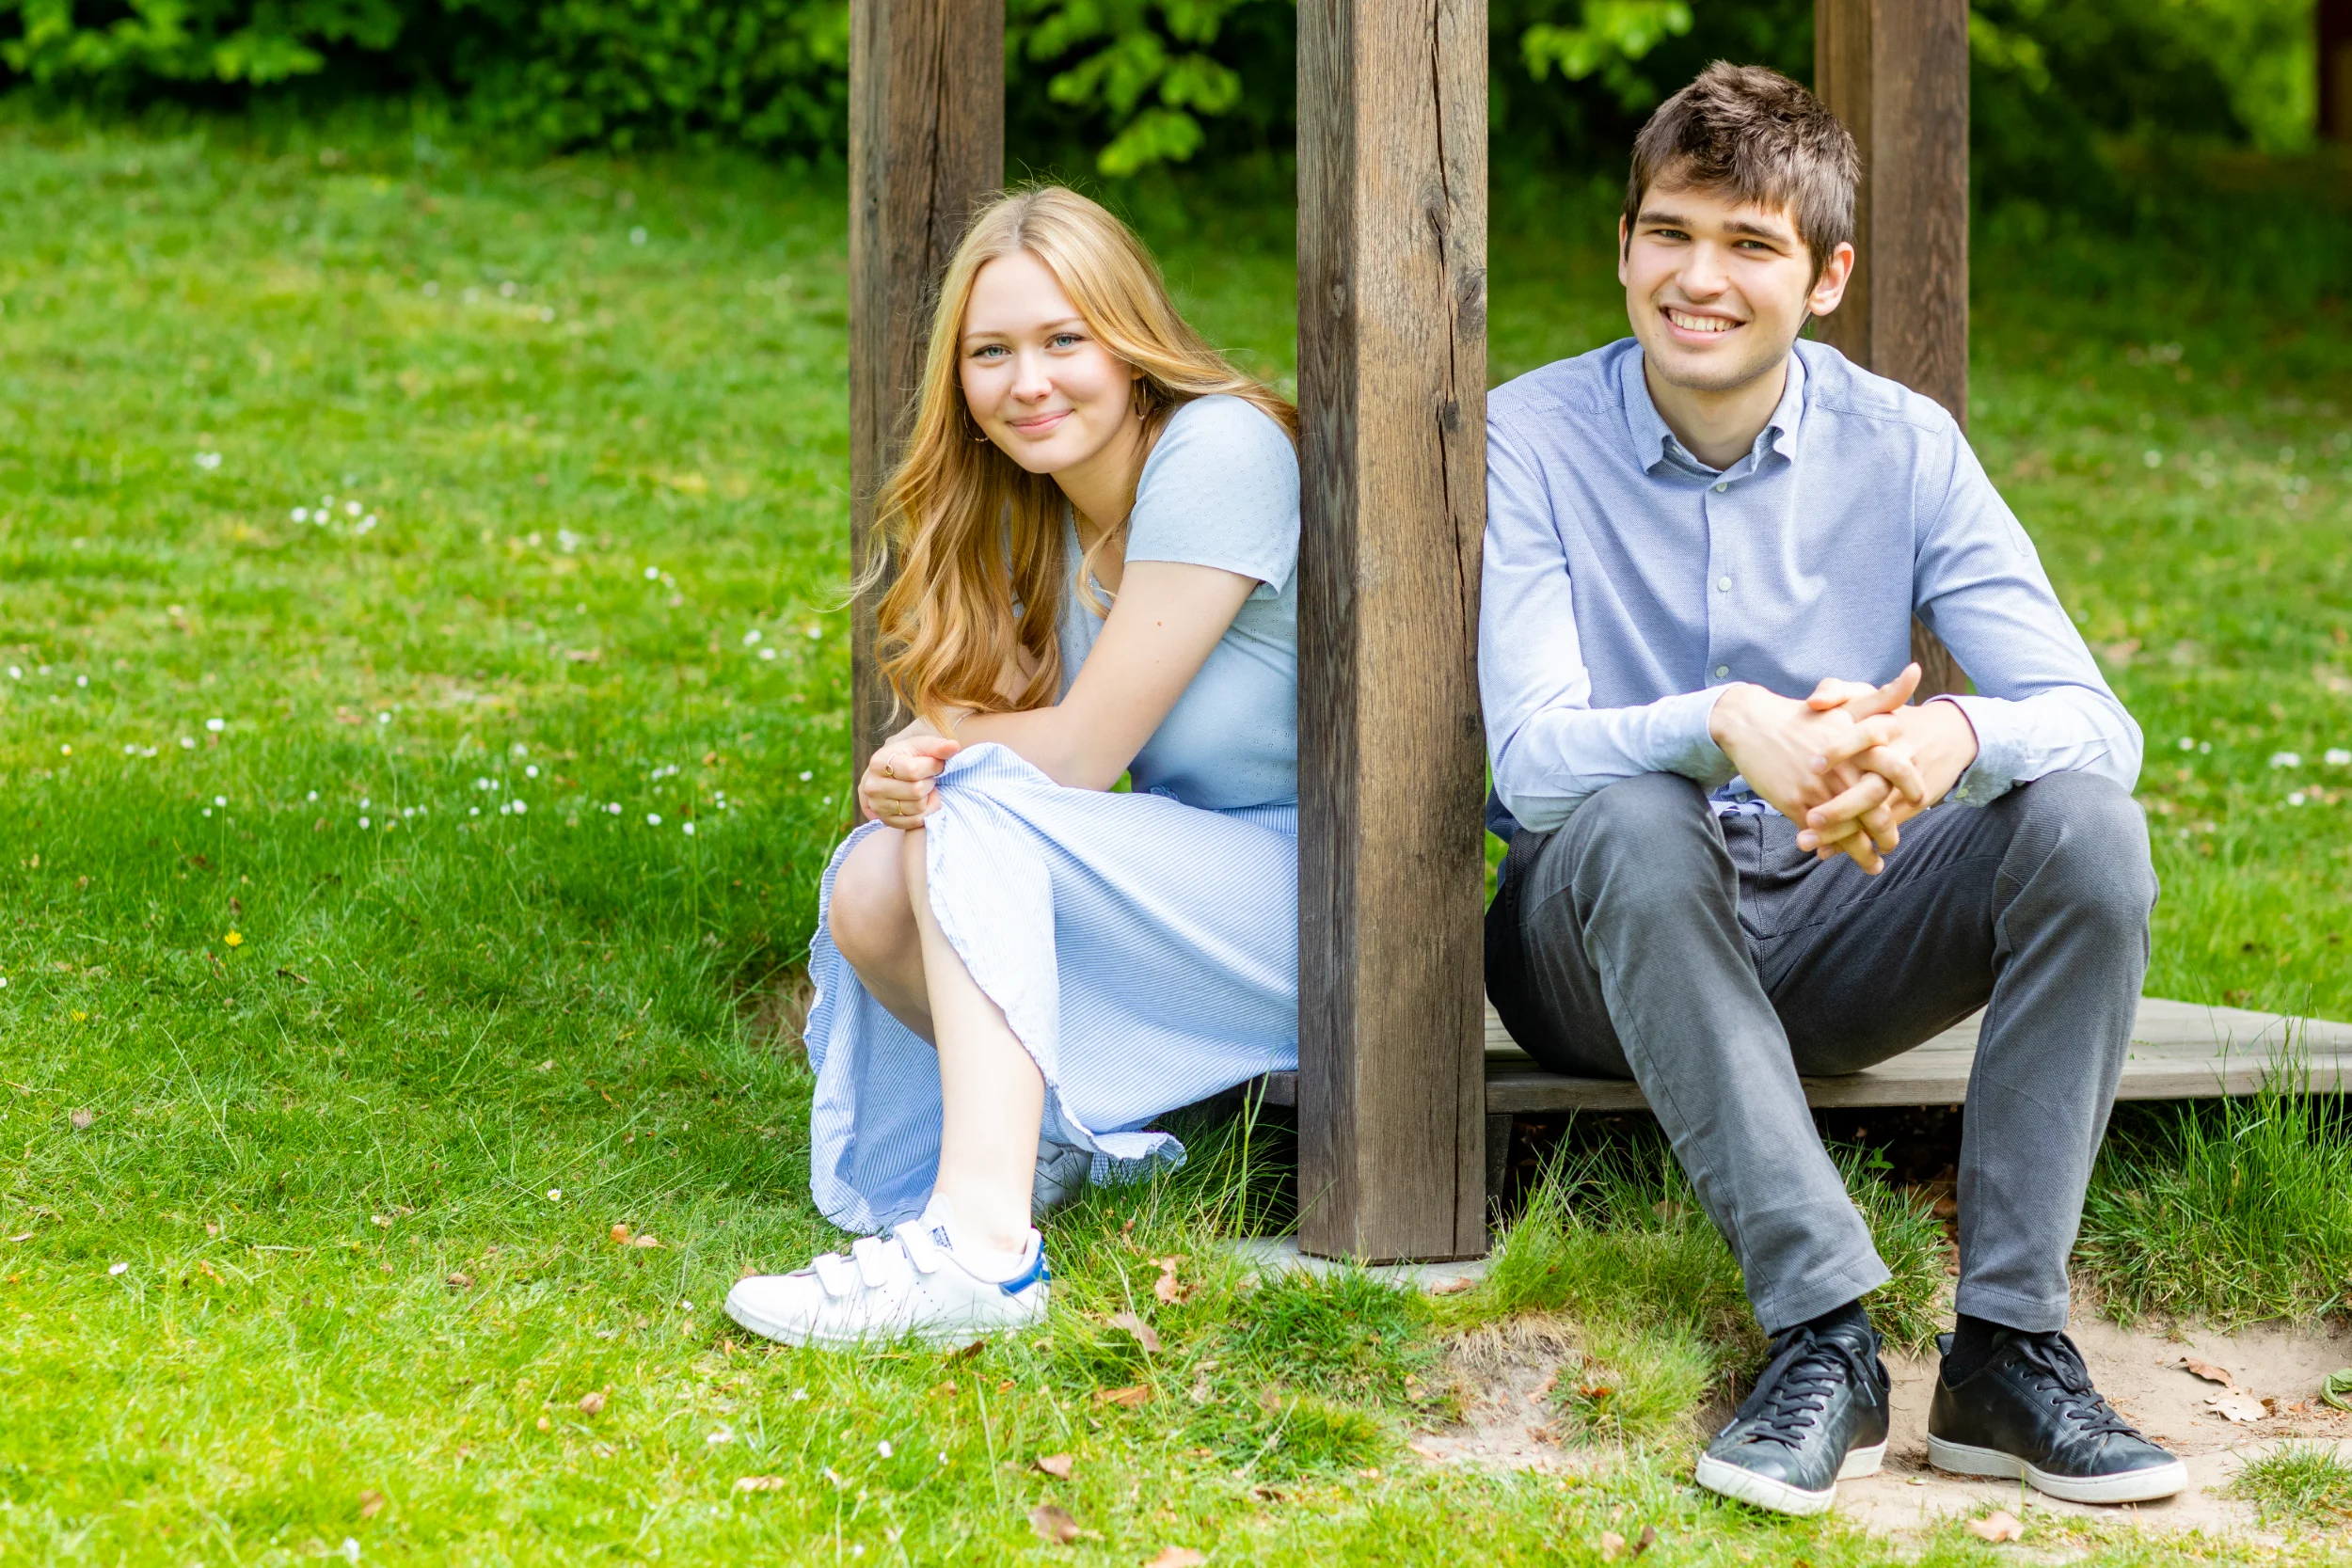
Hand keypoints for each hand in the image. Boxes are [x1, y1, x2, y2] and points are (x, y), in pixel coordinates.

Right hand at [859, 734, 960, 829]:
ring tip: (923, 786)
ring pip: (918, 807)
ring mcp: (878, 806)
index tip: (935, 763)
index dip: (932, 766)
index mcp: (878, 762)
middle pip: (916, 791)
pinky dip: (926, 811)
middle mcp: (872, 786)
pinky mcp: (887, 821)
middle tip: (928, 776)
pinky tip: (923, 800)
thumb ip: (938, 746)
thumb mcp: (922, 746)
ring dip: (928, 796)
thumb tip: (954, 746)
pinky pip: (917, 821)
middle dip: (930, 782)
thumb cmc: (911, 756)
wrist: (895, 774)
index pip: (913, 770)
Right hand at [1710, 673, 1915, 872]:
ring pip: (1850, 828)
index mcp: (1858, 744)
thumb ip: (1885, 696)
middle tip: (1892, 842)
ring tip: (1873, 861)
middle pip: (1876, 808)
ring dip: (1863, 850)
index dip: (1911, 788)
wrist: (1752, 725)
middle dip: (1887, 832)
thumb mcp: (1845, 703)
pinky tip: (1837, 856)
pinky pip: (1819, 833)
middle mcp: (1841, 768)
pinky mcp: (1795, 803)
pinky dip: (1831, 848)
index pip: (1896, 769)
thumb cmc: (1803, 718)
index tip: (1919, 801)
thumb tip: (1916, 671)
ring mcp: (1818, 788)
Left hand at [1798, 681, 1978, 866]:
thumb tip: (1814, 702)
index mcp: (1887, 726)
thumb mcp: (1866, 697)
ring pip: (1876, 815)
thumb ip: (1837, 691)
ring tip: (1809, 841)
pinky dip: (1853, 843)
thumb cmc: (1888, 716)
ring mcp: (1905, 788)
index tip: (1813, 765)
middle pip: (1875, 788)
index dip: (1841, 749)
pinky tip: (1824, 851)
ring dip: (1844, 832)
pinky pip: (1881, 828)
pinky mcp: (1908, 807)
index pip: (1867, 736)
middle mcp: (1898, 759)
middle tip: (1811, 818)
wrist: (1947, 736)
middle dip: (1844, 806)